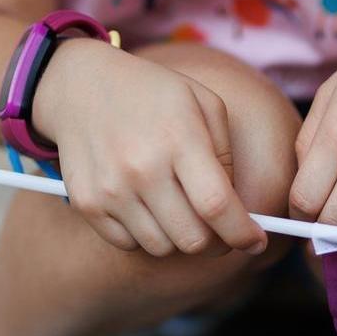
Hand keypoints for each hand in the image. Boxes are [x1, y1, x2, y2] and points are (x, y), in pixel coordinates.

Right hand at [33, 39, 266, 256]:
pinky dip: (144, 235)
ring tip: (176, 208)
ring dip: (178, 238)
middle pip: (193, 239)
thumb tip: (238, 210)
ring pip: (162, 248)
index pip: (217, 205)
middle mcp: (142, 168)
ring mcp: (111, 189)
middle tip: (218, 229)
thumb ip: (226, 156)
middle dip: (215, 242)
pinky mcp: (88, 204)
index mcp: (179, 139)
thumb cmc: (152, 95)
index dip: (242, 233)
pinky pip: (129, 244)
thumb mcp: (202, 103)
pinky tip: (145, 206)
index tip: (256, 242)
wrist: (80, 87)